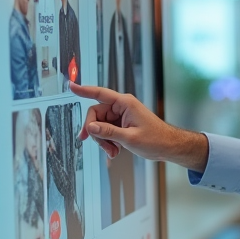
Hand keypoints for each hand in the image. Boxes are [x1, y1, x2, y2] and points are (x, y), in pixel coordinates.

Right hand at [70, 82, 208, 171]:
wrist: (168, 146)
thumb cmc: (156, 139)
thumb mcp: (130, 138)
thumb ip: (109, 132)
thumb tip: (91, 127)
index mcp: (125, 103)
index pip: (100, 93)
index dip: (84, 90)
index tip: (71, 86)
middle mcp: (121, 107)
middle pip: (96, 115)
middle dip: (96, 132)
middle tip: (103, 146)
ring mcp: (121, 115)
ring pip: (100, 125)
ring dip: (103, 140)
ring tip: (113, 152)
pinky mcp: (122, 124)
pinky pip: (107, 130)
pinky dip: (108, 142)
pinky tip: (114, 151)